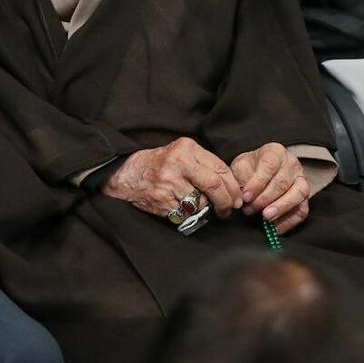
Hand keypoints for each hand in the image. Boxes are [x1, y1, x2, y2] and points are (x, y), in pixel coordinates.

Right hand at [102, 137, 241, 222]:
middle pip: (214, 185)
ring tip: (198, 205)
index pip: (220, 169)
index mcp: (187, 148)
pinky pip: (186, 213)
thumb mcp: (181, 153)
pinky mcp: (162, 200)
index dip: (233, 187)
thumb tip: (231, 187)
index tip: (237, 198)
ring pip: (201, 202)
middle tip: (228, 210)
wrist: (126, 174)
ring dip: (204, 208)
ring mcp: (169, 182)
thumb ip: (204, 165)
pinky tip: (183, 208)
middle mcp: (178, 163)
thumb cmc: (159, 164)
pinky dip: (188, 214)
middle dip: (226, 201)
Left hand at [229, 143, 310, 233]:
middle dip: (265, 198)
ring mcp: (302, 180)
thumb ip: (241, 177)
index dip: (257, 183)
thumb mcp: (241, 166)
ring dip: (281, 207)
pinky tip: (275, 228)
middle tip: (250, 209)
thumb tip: (243, 195)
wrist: (262, 171)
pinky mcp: (305, 198)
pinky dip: (289, 221)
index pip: (269, 166)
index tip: (246, 196)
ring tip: (266, 217)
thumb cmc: (251, 169)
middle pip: (283, 182)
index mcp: (275, 152)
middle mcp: (292, 164)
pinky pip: (302, 210)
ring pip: (298, 194)